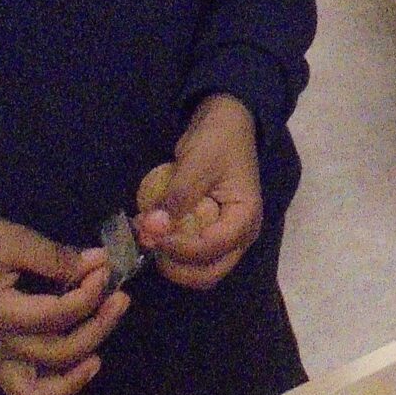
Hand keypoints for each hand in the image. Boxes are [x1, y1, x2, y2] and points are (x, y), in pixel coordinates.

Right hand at [0, 213, 126, 394]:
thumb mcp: (12, 240)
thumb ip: (56, 257)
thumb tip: (99, 263)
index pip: (58, 316)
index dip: (90, 293)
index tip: (105, 267)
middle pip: (59, 353)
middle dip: (98, 325)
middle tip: (120, 296)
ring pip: (40, 389)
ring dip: (78, 370)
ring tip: (103, 341)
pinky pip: (25, 389)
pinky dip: (56, 386)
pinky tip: (84, 364)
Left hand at [134, 95, 262, 289]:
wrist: (226, 121)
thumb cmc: (218, 140)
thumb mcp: (197, 164)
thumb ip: (176, 198)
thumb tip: (150, 229)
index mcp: (245, 218)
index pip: (212, 249)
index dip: (179, 248)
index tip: (151, 233)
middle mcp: (240, 236)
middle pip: (209, 273)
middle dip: (176, 267)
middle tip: (150, 245)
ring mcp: (226, 237)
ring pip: (199, 270)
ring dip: (172, 263)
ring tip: (150, 238)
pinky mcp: (212, 233)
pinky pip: (192, 256)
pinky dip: (172, 252)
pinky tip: (155, 232)